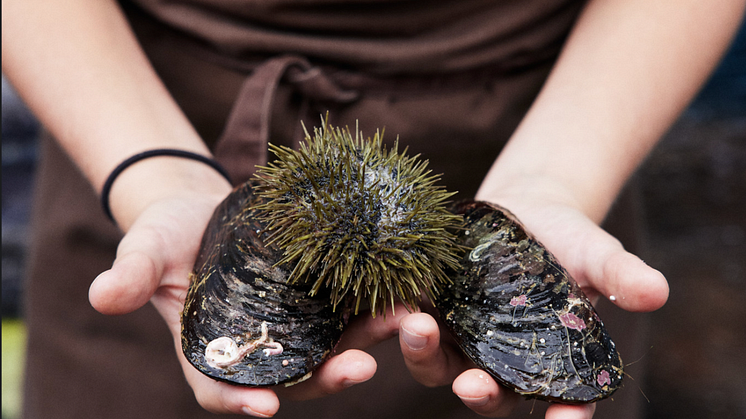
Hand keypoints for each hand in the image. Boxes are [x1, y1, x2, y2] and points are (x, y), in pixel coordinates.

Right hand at [86, 169, 404, 416]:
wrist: (204, 209)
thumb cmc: (167, 235)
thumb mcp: (145, 250)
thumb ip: (131, 275)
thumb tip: (101, 296)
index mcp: (211, 352)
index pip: (222, 390)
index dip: (240, 402)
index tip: (264, 408)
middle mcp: (261, 347)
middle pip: (296, 375)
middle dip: (329, 376)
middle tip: (361, 368)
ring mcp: (295, 323)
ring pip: (336, 343)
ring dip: (371, 339)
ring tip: (404, 321)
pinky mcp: (321, 296)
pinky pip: (352, 306)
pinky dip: (378, 303)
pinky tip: (408, 289)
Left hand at [397, 179, 668, 417]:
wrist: (524, 211)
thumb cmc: (568, 239)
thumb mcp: (596, 253)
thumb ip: (620, 274)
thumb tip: (657, 291)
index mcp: (551, 361)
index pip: (565, 401)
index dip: (566, 415)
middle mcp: (503, 361)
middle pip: (489, 394)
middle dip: (480, 394)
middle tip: (472, 384)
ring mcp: (463, 339)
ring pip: (440, 365)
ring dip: (426, 355)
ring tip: (421, 326)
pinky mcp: (433, 310)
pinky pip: (410, 326)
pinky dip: (398, 322)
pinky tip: (394, 305)